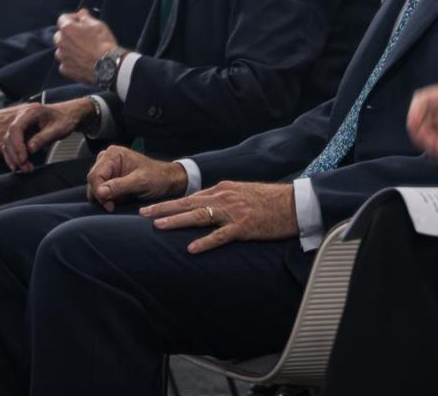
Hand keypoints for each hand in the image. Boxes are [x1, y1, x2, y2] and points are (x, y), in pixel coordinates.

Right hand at [0, 99, 89, 171]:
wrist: (68, 115)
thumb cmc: (65, 119)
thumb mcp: (58, 129)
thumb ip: (43, 138)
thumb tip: (30, 149)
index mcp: (31, 112)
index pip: (16, 128)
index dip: (17, 144)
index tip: (23, 158)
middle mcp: (22, 117)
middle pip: (9, 137)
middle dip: (15, 154)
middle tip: (25, 167)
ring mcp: (21, 125)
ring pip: (9, 143)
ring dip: (15, 158)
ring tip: (26, 168)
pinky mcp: (21, 133)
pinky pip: (13, 146)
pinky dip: (15, 156)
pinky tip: (21, 165)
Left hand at [54, 9, 117, 83]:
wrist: (109, 64)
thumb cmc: (104, 43)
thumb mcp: (97, 24)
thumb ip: (86, 17)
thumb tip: (81, 13)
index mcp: (67, 28)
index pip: (63, 18)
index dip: (73, 18)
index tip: (81, 20)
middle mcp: (61, 42)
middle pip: (60, 34)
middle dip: (70, 34)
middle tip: (83, 36)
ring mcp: (62, 57)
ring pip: (62, 49)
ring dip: (69, 48)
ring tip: (83, 50)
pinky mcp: (66, 69)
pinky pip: (65, 63)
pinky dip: (71, 62)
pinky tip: (81, 61)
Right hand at [86, 145, 187, 209]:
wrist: (167, 181)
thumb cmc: (157, 177)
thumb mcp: (140, 181)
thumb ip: (119, 185)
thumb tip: (100, 191)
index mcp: (113, 154)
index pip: (94, 175)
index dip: (98, 191)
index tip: (109, 204)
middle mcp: (107, 159)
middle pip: (93, 181)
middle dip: (102, 196)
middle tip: (113, 206)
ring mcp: (108, 169)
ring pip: (95, 188)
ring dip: (104, 198)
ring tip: (119, 201)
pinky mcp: (110, 179)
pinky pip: (100, 191)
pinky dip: (107, 199)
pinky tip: (118, 200)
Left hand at [140, 181, 296, 253]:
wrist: (294, 203)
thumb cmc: (270, 200)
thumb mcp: (243, 193)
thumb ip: (224, 198)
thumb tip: (206, 205)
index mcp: (223, 190)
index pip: (191, 196)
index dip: (170, 203)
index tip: (151, 208)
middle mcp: (224, 198)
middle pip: (188, 203)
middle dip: (164, 209)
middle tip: (143, 214)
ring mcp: (233, 212)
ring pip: (199, 216)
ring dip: (177, 221)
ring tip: (158, 227)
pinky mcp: (244, 227)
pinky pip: (220, 235)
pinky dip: (205, 242)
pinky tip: (191, 248)